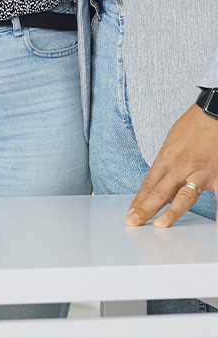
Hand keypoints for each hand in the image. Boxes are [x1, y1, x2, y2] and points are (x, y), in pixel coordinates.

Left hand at [126, 104, 217, 227]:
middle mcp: (181, 166)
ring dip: (171, 213)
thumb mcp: (172, 140)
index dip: (139, 200)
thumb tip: (161, 178)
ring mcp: (200, 173)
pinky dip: (216, 214)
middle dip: (145, 209)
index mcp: (167, 157)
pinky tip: (213, 227)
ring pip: (183, 197)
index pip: (149, 183)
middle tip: (133, 222)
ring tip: (160, 225)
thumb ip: (167, 161)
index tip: (131, 213)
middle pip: (159, 191)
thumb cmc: (194, 124)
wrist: (213, 113)